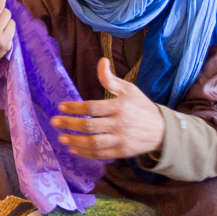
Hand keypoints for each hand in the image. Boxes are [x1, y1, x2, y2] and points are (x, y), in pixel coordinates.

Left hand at [49, 58, 164, 159]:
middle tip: (54, 122)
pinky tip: (74, 149)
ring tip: (61, 138)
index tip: (61, 107)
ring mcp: (121, 140)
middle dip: (70, 124)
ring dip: (75, 141)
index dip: (75, 108)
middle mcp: (120, 124)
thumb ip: (110, 79)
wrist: (162, 131)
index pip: (92, 108)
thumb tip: (101, 61)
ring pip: (94, 143)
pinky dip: (86, 153)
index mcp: (120, 107)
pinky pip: (101, 154)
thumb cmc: (141, 107)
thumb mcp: (129, 89)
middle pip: (90, 126)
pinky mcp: (122, 153)